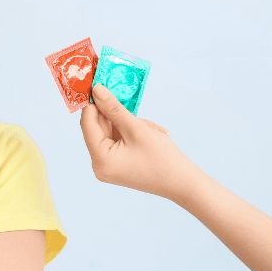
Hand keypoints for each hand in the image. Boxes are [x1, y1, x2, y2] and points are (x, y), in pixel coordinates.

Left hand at [80, 83, 198, 202]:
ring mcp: (108, 167)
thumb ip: (113, 108)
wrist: (183, 184)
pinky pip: (117, 141)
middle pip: (98, 129)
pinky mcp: (117, 165)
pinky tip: (149, 133)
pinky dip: (130, 132)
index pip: (87, 125)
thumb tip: (96, 90)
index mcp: (100, 160)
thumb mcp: (136, 128)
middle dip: (116, 116)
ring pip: (110, 133)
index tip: (99, 86)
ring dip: (127, 124)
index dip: (92, 104)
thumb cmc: (162, 158)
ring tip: (150, 128)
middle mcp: (99, 166)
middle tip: (132, 108)